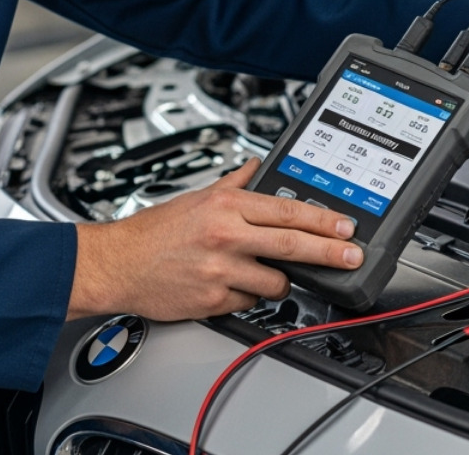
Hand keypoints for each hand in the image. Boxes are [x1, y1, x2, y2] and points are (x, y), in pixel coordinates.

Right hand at [67, 159, 361, 320]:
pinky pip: (248, 302)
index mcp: (225, 206)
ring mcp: (220, 270)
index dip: (322, 221)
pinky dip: (248, 296)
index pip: (287, 212)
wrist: (116, 264)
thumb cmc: (152, 232)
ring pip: (275, 281)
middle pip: (292, 245)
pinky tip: (233, 285)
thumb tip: (257, 165)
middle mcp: (225, 236)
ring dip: (280, 280)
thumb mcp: (197, 196)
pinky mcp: (212, 300)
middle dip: (329, 253)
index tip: (345, 227)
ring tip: (265, 272)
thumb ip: (233, 183)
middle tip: (352, 256)